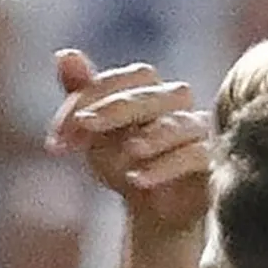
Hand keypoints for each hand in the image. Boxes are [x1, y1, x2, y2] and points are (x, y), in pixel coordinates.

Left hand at [44, 53, 212, 234]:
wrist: (158, 213)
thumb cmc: (127, 165)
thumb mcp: (97, 135)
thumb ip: (82, 96)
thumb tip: (63, 54)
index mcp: (150, 92)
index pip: (128, 78)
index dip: (92, 96)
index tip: (58, 135)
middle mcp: (177, 107)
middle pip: (152, 95)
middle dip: (114, 108)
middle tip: (82, 124)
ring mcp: (196, 134)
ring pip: (178, 124)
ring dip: (150, 136)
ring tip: (127, 151)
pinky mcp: (209, 164)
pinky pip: (195, 157)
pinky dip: (166, 167)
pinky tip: (138, 181)